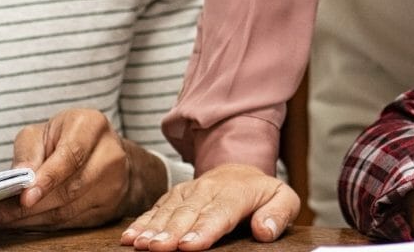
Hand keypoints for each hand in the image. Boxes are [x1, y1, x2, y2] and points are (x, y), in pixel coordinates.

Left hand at [0, 108, 162, 230]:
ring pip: (68, 212)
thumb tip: (17, 178)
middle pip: (68, 190)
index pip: (70, 156)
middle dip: (26, 207)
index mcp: (92, 126)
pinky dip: (42, 226)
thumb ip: (28, 152)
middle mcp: (110, 155)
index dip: (47, 179)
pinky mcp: (109, 209)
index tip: (23, 196)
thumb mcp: (43, 132)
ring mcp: (113, 185)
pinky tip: (19, 224)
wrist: (105, 153)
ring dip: (29, 221)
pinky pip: (71, 224)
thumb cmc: (67, 138)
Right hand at [122, 162, 300, 249]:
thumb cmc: (261, 193)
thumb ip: (278, 214)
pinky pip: (156, 208)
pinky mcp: (174, 195)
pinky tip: (130, 238)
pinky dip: (142, 222)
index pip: (219, 212)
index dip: (203, 229)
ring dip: (153, 228)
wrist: (239, 170)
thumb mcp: (283, 199)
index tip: (188, 245)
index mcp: (237, 192)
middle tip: (158, 249)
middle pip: (188, 213)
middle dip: (171, 232)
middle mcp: (209, 189)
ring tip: (140, 244)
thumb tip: (265, 230)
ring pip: (169, 210)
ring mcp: (188, 191)